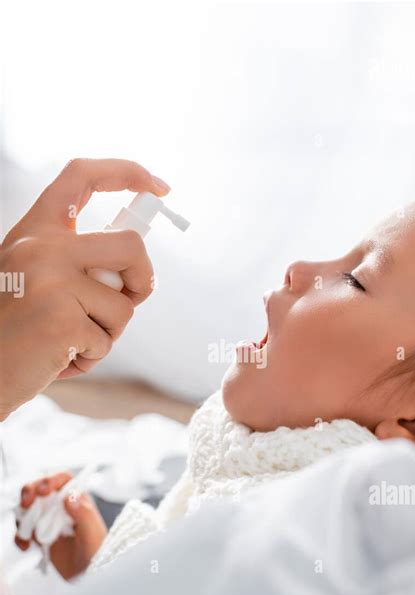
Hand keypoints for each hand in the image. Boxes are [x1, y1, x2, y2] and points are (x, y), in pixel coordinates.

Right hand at [0, 158, 169, 419]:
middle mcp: (41, 248)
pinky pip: (106, 341)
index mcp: (34, 231)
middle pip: (130, 245)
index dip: (126, 172)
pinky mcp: (60, 320)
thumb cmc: (12, 329)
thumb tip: (134, 270)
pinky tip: (59, 359)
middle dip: (143, 279)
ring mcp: (50, 282)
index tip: (158, 185)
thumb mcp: (32, 277)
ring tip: (71, 340)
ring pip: (124, 304)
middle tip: (128, 299)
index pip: (82, 177)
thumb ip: (73, 261)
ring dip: (109, 332)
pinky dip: (91, 357)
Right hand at [15, 472, 107, 579]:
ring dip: (22, 516)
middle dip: (30, 492)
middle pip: (40, 490)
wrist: (89, 576)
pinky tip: (27, 546)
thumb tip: (70, 496)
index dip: (51, 480)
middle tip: (26, 503)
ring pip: (29, 508)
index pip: (63, 481)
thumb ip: (83, 514)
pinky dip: (20, 536)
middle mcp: (62, 508)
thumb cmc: (98, 554)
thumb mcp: (93, 534)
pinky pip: (24, 529)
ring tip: (27, 532)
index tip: (42, 490)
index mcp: (78, 501)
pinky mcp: (41, 535)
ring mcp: (50, 521)